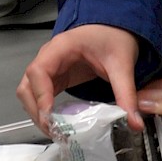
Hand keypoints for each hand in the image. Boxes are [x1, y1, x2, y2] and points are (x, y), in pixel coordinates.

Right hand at [17, 25, 141, 133]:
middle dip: (36, 111)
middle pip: (27, 86)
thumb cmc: (113, 37)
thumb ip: (127, 94)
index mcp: (61, 47)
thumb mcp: (122, 65)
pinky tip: (58, 125)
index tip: (49, 116)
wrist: (115, 28)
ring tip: (56, 132)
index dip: (40, 95)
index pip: (38, 71)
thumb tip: (134, 122)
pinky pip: (41, 96)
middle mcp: (49, 57)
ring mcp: (49, 68)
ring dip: (37, 114)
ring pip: (29, 93)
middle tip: (54, 131)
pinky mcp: (55, 78)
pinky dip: (44, 112)